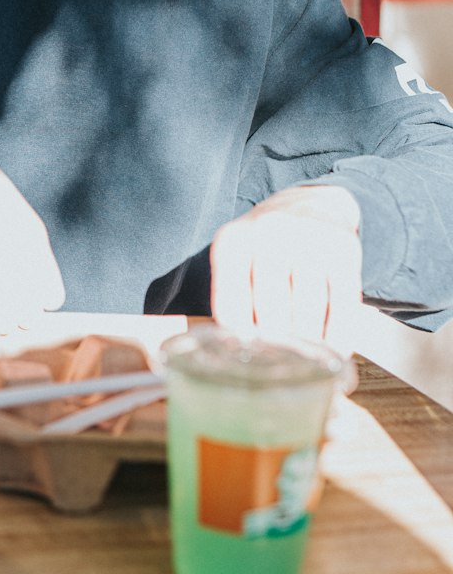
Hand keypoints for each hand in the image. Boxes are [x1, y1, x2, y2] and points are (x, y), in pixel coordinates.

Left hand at [210, 185, 361, 355]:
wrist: (314, 202)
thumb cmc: (268, 246)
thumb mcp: (239, 258)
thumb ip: (232, 298)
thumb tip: (235, 356)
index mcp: (232, 242)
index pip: (230, 306)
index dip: (241, 343)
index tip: (251, 365)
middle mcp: (268, 234)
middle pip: (270, 312)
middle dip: (277, 348)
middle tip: (283, 371)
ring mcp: (307, 239)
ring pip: (308, 312)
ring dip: (309, 348)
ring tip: (309, 368)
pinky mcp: (343, 250)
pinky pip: (342, 306)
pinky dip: (339, 337)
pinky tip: (335, 354)